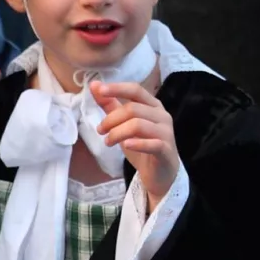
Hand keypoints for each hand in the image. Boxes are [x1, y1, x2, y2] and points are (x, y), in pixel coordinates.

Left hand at [92, 81, 180, 211]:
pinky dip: (136, 143)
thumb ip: (111, 105)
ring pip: (138, 124)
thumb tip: (94, 85)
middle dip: (111, 119)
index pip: (136, 90)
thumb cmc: (141, 145)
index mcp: (152, 106)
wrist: (159, 174)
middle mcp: (162, 116)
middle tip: (100, 131)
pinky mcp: (166, 150)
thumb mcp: (123, 124)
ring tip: (107, 142)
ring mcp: (166, 132)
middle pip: (133, 109)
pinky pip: (152, 143)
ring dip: (117, 132)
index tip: (100, 90)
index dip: (117, 88)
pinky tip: (126, 145)